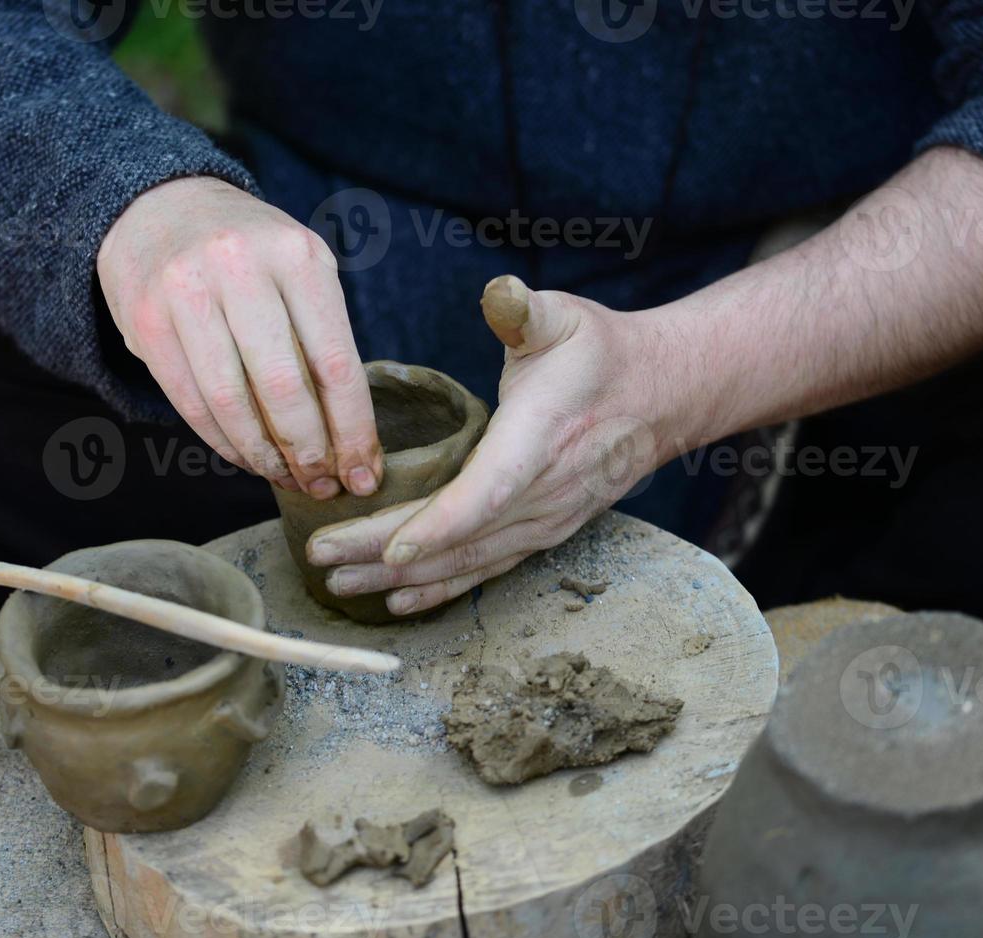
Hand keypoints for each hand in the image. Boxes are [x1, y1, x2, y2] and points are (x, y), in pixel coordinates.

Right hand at [97, 176, 382, 497]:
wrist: (161, 207)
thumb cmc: (250, 254)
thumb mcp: (300, 269)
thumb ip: (323, 339)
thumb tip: (351, 440)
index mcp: (298, 256)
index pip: (336, 364)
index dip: (353, 431)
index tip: (364, 475)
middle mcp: (241, 267)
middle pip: (284, 389)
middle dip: (309, 452)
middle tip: (324, 486)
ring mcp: (186, 291)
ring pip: (232, 403)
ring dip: (264, 456)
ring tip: (286, 478)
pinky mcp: (146, 321)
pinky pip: (190, 402)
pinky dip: (223, 441)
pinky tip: (247, 457)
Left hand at [306, 275, 691, 615]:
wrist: (663, 396)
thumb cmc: (601, 352)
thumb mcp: (565, 317)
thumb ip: (525, 310)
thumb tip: (500, 292)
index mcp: (539, 439)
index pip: (486, 494)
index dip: (438, 526)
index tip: (388, 547)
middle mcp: (543, 494)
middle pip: (458, 539)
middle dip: (383, 555)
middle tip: (320, 556)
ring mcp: (544, 522)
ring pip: (466, 562)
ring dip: (401, 579)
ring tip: (339, 583)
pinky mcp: (542, 534)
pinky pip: (486, 569)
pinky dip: (440, 589)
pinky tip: (398, 601)